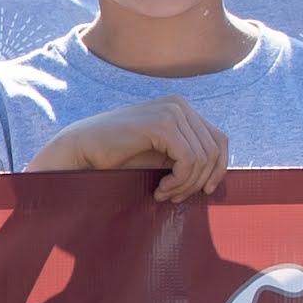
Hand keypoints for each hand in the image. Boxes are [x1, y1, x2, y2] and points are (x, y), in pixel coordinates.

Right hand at [30, 99, 233, 204]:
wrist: (82, 149)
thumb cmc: (118, 157)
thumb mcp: (161, 155)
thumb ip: (187, 155)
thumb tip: (218, 176)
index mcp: (181, 108)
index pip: (219, 140)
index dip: (218, 170)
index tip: (203, 192)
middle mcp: (180, 105)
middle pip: (215, 150)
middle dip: (199, 181)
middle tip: (175, 197)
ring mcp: (172, 111)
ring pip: (203, 158)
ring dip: (186, 185)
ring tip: (164, 194)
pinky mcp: (163, 124)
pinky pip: (189, 160)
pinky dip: (179, 181)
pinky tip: (159, 189)